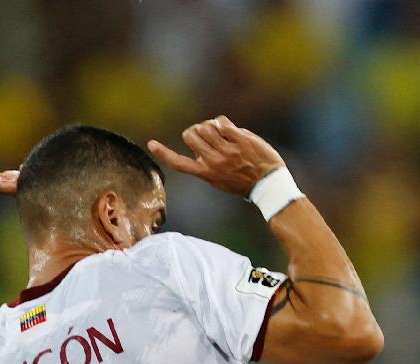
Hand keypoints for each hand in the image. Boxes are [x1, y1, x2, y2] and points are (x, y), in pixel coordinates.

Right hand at [147, 117, 283, 196]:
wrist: (268, 184)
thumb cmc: (244, 182)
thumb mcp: (220, 179)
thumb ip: (207, 163)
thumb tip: (200, 146)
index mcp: (206, 173)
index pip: (179, 163)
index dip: (163, 153)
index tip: (151, 144)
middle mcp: (214, 162)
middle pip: (191, 135)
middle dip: (195, 130)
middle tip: (205, 134)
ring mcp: (227, 151)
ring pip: (205, 126)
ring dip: (209, 125)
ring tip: (218, 131)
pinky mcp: (239, 140)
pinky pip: (222, 122)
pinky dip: (222, 122)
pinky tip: (229, 129)